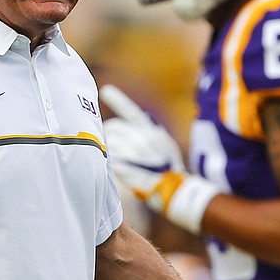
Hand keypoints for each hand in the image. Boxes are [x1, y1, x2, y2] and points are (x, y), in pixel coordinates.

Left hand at [100, 84, 218, 233]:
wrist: (174, 189)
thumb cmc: (170, 169)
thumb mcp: (165, 146)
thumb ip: (152, 135)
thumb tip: (144, 125)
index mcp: (150, 131)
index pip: (130, 111)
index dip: (118, 100)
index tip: (105, 90)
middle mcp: (142, 137)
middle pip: (114, 127)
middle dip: (108, 133)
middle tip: (105, 140)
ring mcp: (134, 152)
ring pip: (110, 142)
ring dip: (107, 148)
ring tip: (109, 156)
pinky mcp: (126, 165)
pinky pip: (110, 158)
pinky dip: (108, 160)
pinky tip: (108, 164)